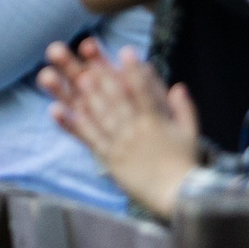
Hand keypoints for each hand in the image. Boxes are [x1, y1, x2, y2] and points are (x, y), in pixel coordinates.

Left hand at [39, 38, 199, 218]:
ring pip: (102, 116)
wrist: (177, 196)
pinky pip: (90, 139)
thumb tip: (178, 85)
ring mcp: (121, 144)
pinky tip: (58, 110)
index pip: (144, 92)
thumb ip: (184, 108)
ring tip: (77, 78)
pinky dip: (74, 124)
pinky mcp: (109, 158)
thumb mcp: (190, 133)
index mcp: (156, 122)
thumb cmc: (185, 164)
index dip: (135, 71)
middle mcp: (136, 130)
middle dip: (104, 77)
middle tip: (90, 58)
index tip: (126, 51)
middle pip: (117, 100)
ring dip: (88, 96)